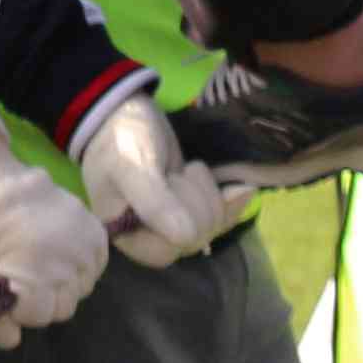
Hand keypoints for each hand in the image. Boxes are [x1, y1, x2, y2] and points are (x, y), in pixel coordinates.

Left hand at [0, 119, 108, 344]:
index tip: (1, 287)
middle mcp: (72, 249)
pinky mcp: (94, 223)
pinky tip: (55, 258)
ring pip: (82, 288)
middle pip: (64, 305)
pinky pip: (96, 265)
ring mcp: (86, 234)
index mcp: (39, 260)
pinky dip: (79, 269)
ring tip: (33, 264)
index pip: (40, 314)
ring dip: (60, 286)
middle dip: (39, 300)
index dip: (17, 308)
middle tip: (15, 276)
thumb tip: (12, 342)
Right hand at [70, 84, 250, 266]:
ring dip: (210, 197)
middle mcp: (146, 236)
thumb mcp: (132, 167)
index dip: (181, 219)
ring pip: (209, 229)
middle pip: (192, 241)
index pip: (166, 250)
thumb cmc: (120, 138)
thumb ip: (154, 204)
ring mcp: (170, 223)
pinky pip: (218, 217)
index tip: (171, 181)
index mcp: (125, 234)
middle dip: (196, 203)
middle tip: (176, 173)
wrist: (125, 112)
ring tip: (189, 169)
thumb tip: (186, 238)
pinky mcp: (188, 207)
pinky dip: (230, 201)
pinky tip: (242, 188)